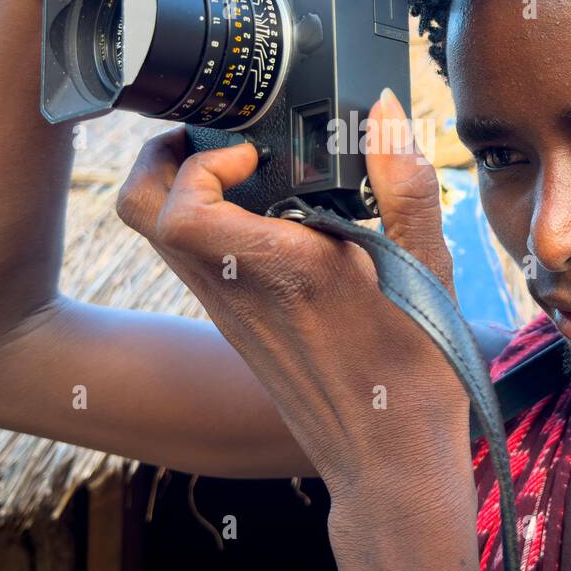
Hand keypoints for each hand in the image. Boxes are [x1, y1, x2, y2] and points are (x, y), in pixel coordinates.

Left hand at [113, 89, 471, 500]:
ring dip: (182, 188)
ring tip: (244, 166)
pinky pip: (191, 262)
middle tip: (216, 137)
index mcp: (279, 272)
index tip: (251, 149)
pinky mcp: (237, 329)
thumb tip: (385, 109)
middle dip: (163, 158)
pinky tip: (269, 216)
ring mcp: (228, 313)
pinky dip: (206, 224)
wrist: (391, 461)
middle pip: (140, 212)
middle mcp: (235, 292)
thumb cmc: (416, 370)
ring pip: (160, 237)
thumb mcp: (429, 270)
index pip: (178, 211)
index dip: (197, 162)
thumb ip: (404, 186)